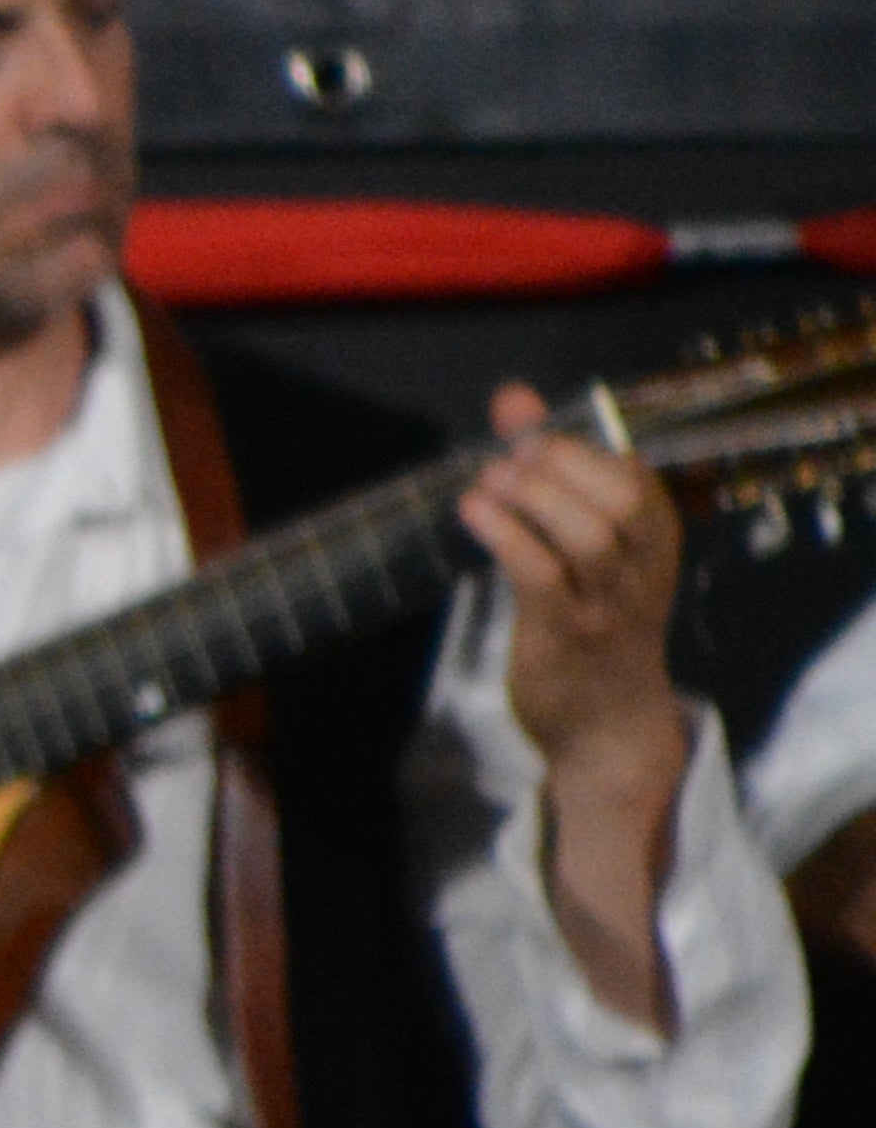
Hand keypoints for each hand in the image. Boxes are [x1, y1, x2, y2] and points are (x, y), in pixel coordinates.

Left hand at [467, 381, 691, 1029]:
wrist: (607, 727)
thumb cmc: (593, 626)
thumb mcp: (585, 551)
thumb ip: (551, 476)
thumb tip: (514, 400)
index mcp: (654, 544)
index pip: (635, 476)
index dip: (581, 442)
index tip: (526, 426)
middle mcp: (641, 571)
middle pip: (621, 501)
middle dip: (564, 466)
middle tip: (510, 456)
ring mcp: (606, 606)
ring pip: (591, 537)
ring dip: (537, 499)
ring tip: (490, 483)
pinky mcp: (563, 636)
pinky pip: (541, 577)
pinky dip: (507, 537)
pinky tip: (473, 513)